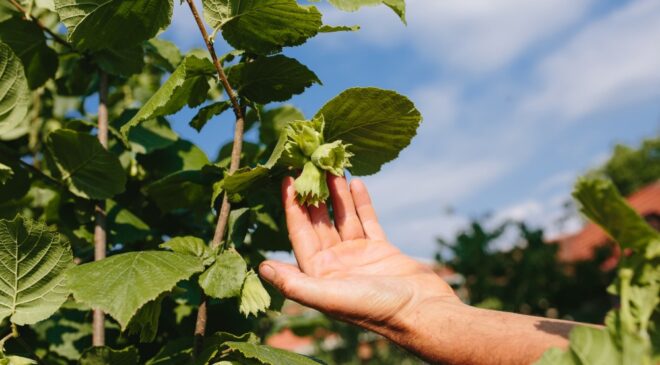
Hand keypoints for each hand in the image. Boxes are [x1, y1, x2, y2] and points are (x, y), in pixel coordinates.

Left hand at [258, 175, 458, 335]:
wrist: (422, 313)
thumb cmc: (375, 309)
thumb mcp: (330, 297)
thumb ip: (294, 283)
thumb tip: (262, 267)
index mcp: (319, 274)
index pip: (300, 233)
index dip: (292, 206)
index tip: (288, 178)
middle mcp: (335, 264)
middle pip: (320, 222)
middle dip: (314, 194)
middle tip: (309, 164)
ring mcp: (358, 256)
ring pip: (343, 218)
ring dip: (336, 193)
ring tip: (332, 167)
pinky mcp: (381, 250)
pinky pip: (367, 221)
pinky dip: (360, 203)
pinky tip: (355, 182)